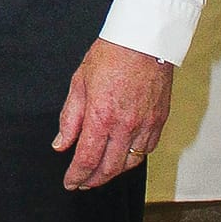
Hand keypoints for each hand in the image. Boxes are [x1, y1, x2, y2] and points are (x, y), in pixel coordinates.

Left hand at [53, 39, 173, 190]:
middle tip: (82, 182)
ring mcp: (145, 124)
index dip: (76, 176)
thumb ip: (70, 117)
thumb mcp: (79, 82)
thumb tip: (61, 143)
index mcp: (101, 115)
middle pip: (109, 168)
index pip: (87, 159)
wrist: (144, 39)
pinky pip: (146, 150)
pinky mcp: (159, 120)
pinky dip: (133, 158)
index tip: (70, 182)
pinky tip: (123, 157)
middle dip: (93, 180)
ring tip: (100, 173)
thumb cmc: (111, 54)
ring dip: (113, 173)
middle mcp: (125, 125)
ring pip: (129, 163)